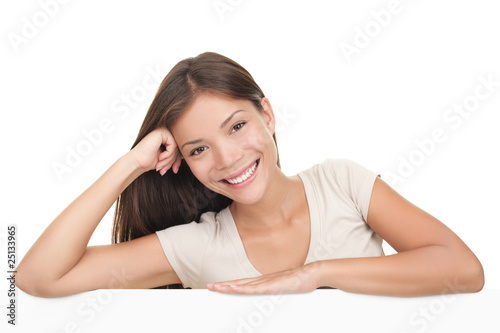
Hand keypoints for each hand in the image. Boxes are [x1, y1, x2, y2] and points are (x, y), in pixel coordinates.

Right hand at [128, 127, 182, 175]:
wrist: (137, 162)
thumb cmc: (149, 160)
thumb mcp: (167, 159)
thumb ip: (176, 155)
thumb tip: (186, 155)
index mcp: (166, 137)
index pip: (179, 148)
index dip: (178, 161)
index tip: (174, 170)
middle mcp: (165, 132)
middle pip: (178, 147)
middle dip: (173, 161)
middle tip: (166, 170)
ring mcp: (163, 131)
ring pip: (176, 147)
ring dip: (170, 160)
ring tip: (161, 166)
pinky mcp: (162, 132)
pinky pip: (173, 144)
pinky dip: (168, 154)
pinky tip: (160, 158)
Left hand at [206, 263, 320, 293]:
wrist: (312, 273)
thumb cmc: (299, 281)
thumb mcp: (283, 288)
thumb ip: (274, 290)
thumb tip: (267, 294)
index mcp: (264, 281)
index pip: (242, 283)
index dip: (229, 285)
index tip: (217, 286)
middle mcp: (262, 280)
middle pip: (239, 283)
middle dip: (223, 285)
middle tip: (209, 287)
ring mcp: (267, 282)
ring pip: (243, 285)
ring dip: (229, 286)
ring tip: (216, 288)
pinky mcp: (273, 285)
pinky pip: (255, 288)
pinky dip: (243, 288)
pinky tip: (234, 289)